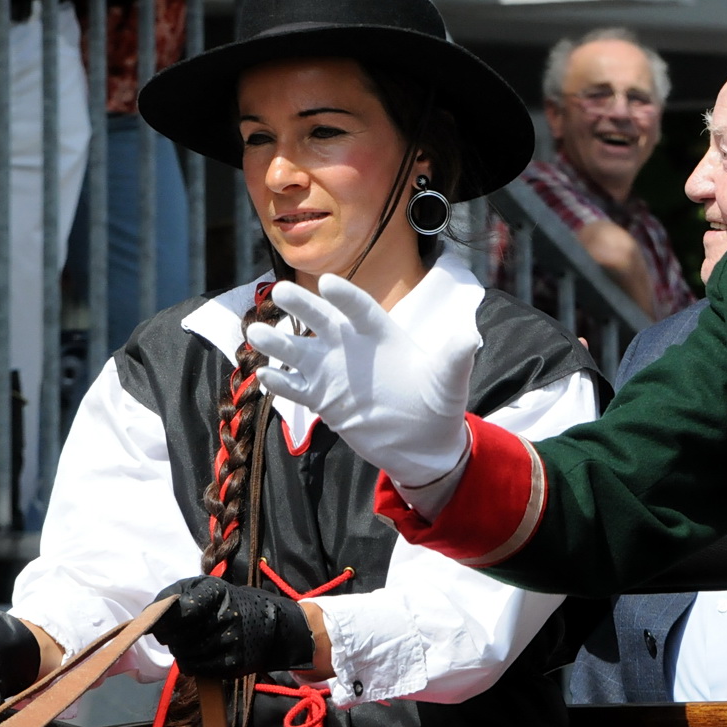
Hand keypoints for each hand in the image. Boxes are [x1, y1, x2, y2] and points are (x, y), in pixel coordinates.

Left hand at [151, 576, 315, 678]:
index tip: (158, 624)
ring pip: (185, 654)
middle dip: (173, 637)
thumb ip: (179, 598)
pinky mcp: (233, 662)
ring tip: (196, 642)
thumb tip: (151, 617)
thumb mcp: (208, 589)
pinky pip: (196, 668)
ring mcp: (230, 640)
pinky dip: (193, 664)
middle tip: (183, 633)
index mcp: (215, 591)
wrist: (275, 626)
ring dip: (183, 651)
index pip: (178, 609)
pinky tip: (203, 655)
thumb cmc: (233, 604)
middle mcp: (224, 615)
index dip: (162, 620)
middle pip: (177, 636)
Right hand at [247, 275, 477, 488]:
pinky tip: (263, 376)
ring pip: (299, 351)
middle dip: (301, 305)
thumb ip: (455, 357)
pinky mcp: (324, 400)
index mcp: (380, 333)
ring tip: (255, 333)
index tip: (329, 283)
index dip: (344, 296)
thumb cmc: (439, 404)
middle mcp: (351, 347)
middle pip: (321, 319)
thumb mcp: (449, 380)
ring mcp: (333, 372)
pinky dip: (279, 382)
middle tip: (280, 291)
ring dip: (278, 342)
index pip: (359, 308)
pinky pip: (295, 387)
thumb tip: (471, 335)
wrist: (424, 443)